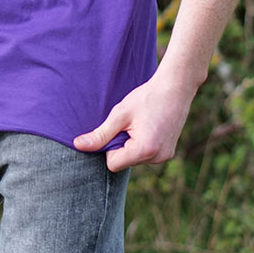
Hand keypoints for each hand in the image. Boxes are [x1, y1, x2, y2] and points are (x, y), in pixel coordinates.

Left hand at [72, 69, 198, 171]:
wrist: (175, 88)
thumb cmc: (146, 98)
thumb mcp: (120, 115)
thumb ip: (100, 134)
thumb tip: (78, 146)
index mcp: (144, 150)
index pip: (113, 164)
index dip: (109, 148)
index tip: (117, 130)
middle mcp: (157, 158)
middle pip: (124, 162)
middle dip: (121, 145)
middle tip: (131, 124)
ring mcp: (165, 157)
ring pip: (134, 159)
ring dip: (132, 144)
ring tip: (141, 124)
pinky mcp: (168, 153)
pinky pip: (146, 155)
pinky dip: (142, 144)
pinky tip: (148, 127)